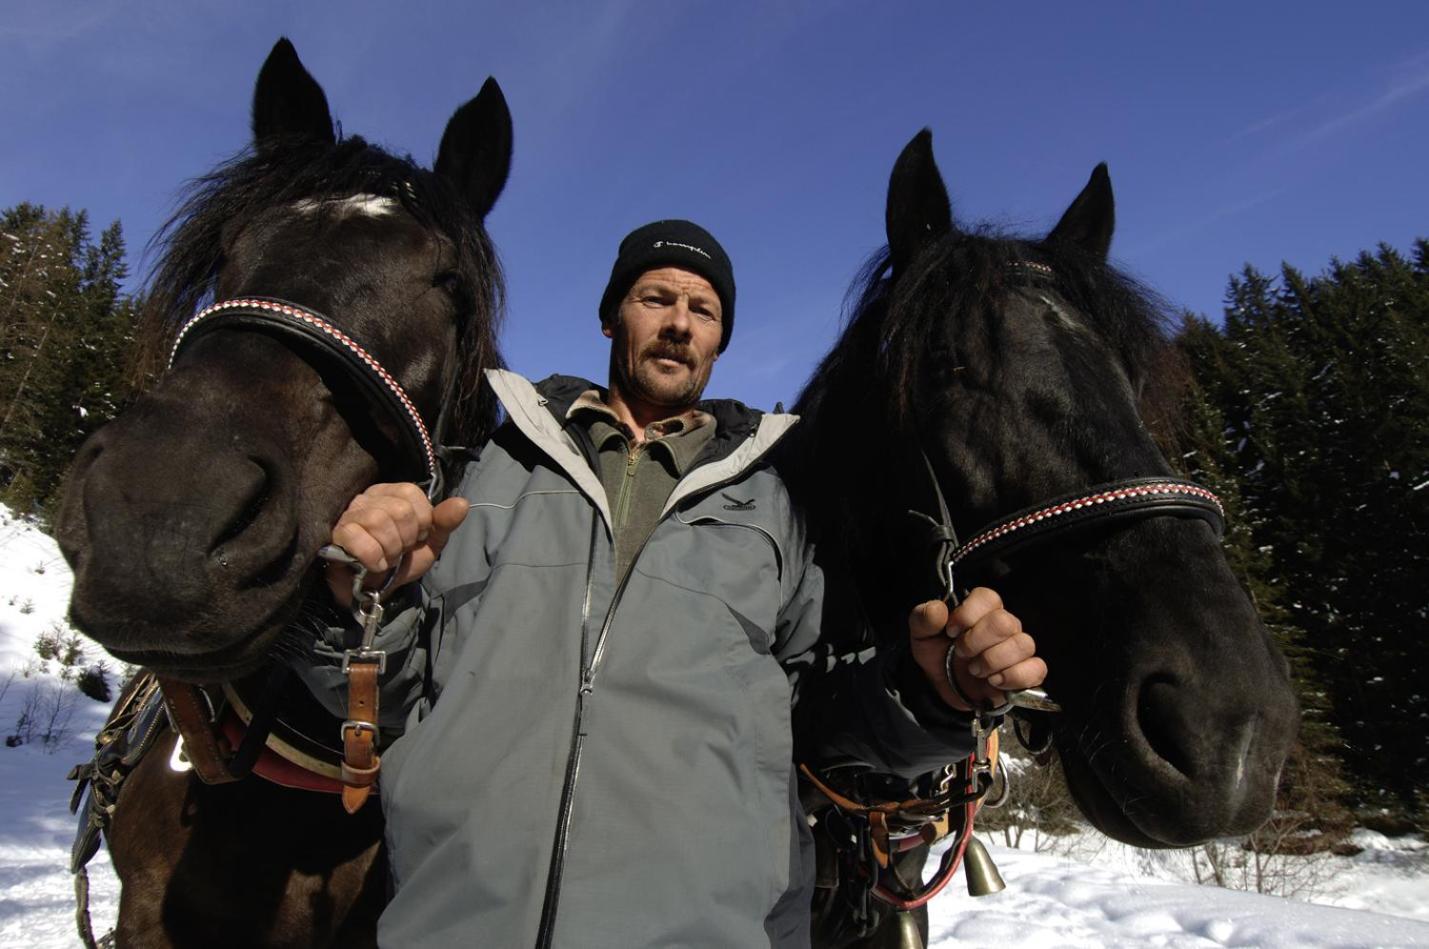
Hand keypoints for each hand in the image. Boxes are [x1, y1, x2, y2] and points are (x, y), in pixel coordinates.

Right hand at [325, 483, 468, 607]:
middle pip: (398, 509)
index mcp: (390, 493)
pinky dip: (373, 557)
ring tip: (386, 559)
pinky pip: (357, 538)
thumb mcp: (428, 543)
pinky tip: (373, 565)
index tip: (414, 538)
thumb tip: (463, 503)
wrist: (373, 590)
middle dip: (405, 540)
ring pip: (378, 521)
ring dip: (390, 550)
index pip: (412, 493)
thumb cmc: (399, 562)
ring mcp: (348, 514)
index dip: (421, 522)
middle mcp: (367, 498)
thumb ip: (444, 523)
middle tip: (398, 552)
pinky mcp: (335, 534)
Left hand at [908, 587, 1046, 712]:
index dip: (968, 614)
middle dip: (977, 641)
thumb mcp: (922, 637)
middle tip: (962, 653)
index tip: (950, 631)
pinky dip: (1015, 676)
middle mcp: (1005, 625)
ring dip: (993, 661)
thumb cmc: (938, 654)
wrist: (944, 688)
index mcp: (981, 609)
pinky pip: (1037, 668)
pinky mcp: (1027, 672)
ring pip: (1023, 644)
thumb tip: (938, 609)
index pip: (988, 598)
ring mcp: (1018, 648)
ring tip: (975, 670)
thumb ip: (924, 619)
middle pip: (1005, 623)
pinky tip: (994, 681)